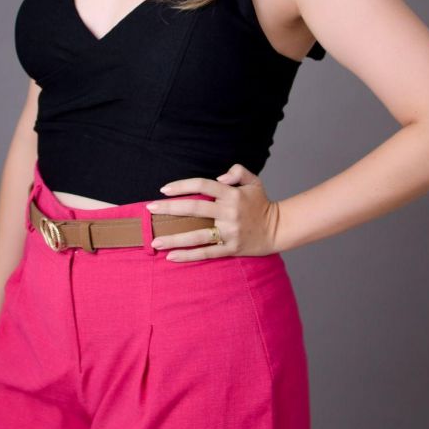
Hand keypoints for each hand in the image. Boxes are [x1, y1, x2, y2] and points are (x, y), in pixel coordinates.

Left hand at [145, 163, 280, 261]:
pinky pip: (206, 253)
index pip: (202, 185)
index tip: (164, 189)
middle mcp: (229, 213)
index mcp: (232, 194)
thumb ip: (238, 171)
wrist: (279, 229)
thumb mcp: (254, 181)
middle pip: (194, 209)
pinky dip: (188, 256)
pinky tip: (171, 257)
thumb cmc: (262, 204)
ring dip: (174, 239)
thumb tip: (219, 177)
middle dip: (170, 208)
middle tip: (150, 209)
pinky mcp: (230, 249)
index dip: (182, 186)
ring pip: (196, 235)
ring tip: (155, 241)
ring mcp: (229, 232)